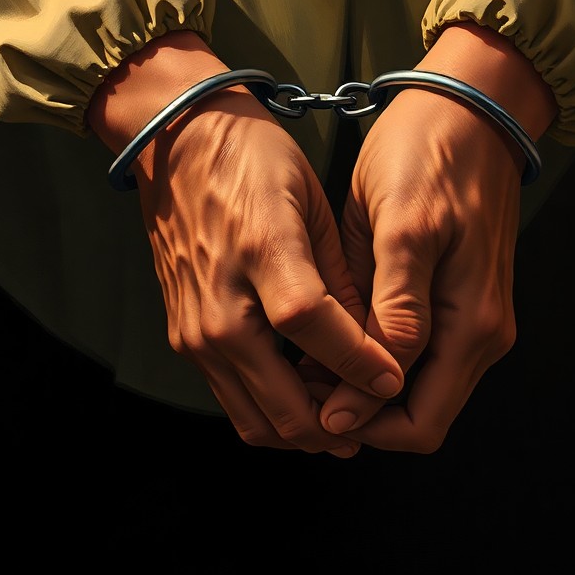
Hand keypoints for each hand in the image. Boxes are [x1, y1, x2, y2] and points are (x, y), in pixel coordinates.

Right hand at [88, 31, 403, 456]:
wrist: (178, 142)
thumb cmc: (255, 160)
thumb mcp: (314, 204)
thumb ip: (342, 281)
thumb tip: (378, 347)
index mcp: (260, 252)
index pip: (313, 328)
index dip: (361, 364)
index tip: (396, 381)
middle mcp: (219, 305)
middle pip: (282, 404)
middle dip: (338, 426)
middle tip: (378, 419)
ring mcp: (195, 331)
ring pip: (257, 421)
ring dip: (306, 431)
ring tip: (349, 419)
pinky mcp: (184, 340)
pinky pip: (234, 400)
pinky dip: (275, 412)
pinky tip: (309, 396)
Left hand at [308, 23, 559, 451]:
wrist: (469, 106)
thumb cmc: (429, 155)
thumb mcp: (402, 229)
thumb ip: (394, 315)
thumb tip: (371, 388)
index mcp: (474, 327)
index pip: (417, 424)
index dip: (357, 423)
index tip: (303, 398)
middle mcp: (484, 337)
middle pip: (418, 417)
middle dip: (357, 412)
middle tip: (298, 383)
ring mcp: (477, 320)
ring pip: (416, 390)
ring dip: (363, 386)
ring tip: (306, 358)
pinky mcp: (463, 300)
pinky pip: (420, 356)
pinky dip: (377, 358)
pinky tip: (334, 331)